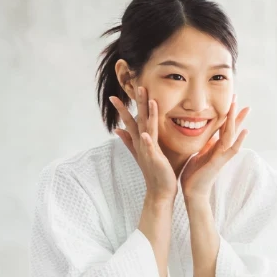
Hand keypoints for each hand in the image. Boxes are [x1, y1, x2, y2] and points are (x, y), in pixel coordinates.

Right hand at [110, 88, 177, 204]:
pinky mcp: (154, 159)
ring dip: (146, 114)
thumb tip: (118, 129)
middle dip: (138, 103)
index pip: (132, 120)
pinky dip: (147, 141)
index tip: (117, 94)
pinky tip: (145, 134)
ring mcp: (147, 151)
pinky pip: (150, 148)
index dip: (125, 107)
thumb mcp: (140, 153)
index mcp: (140, 141)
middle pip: (138, 119)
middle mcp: (142, 144)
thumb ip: (129, 141)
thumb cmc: (154, 172)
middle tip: (137, 85)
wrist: (159, 191)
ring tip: (148, 100)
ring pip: (146, 128)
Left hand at [180, 100, 249, 202]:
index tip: (230, 101)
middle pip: (230, 127)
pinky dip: (239, 140)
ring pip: (231, 134)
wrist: (193, 193)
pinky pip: (231, 149)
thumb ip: (205, 146)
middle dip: (234, 112)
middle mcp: (221, 149)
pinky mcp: (219, 162)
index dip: (226, 114)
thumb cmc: (194, 176)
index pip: (222, 127)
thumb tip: (209, 136)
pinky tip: (245, 131)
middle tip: (237, 96)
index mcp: (215, 147)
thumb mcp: (198, 155)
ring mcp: (222, 156)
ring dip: (236, 121)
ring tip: (242, 107)